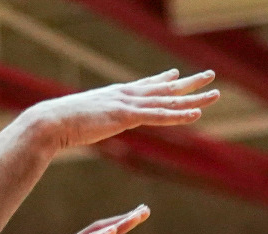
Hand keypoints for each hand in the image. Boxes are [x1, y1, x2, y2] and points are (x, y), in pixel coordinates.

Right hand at [21, 69, 218, 153]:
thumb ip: (92, 119)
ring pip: (169, 101)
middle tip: (210, 75)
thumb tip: (89, 123)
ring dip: (194, 98)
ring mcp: (128, 105)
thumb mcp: (82, 119)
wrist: (52, 122)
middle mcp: (126, 95)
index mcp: (116, 96)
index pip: (145, 86)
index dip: (163, 80)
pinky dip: (179, 116)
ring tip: (215, 93)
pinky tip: (196, 114)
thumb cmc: (61, 124)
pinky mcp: (127, 117)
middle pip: (164, 89)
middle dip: (189, 83)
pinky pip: (159, 117)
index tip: (175, 75)